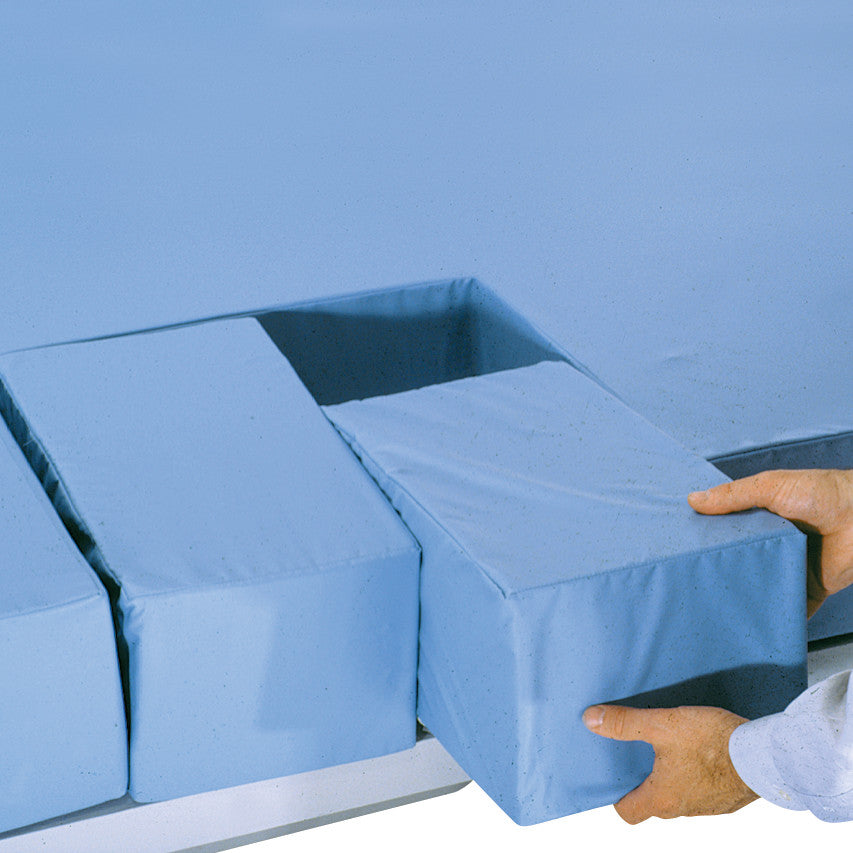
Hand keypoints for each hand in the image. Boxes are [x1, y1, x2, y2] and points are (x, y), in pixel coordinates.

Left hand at [582, 704, 756, 822]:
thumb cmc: (713, 743)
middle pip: (652, 802)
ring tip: (664, 745)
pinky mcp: (727, 797)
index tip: (612, 774)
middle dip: (641, 779)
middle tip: (634, 752)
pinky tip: (696, 749)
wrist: (766, 754)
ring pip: (678, 794)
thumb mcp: (662, 724)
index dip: (616, 796)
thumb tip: (591, 720)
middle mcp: (683, 810)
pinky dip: (693, 773)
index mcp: (663, 799)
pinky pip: (701, 789)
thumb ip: (625, 723)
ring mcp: (708, 806)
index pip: (628, 813)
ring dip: (669, 774)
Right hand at [689, 469, 852, 616]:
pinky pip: (786, 607)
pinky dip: (773, 616)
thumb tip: (694, 500)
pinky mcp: (805, 589)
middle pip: (739, 559)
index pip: (726, 529)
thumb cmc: (824, 493)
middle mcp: (772, 543)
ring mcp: (788, 567)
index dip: (706, 536)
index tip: (682, 546)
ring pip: (758, 585)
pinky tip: (751, 621)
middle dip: (720, 568)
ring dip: (742, 593)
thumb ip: (733, 495)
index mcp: (761, 516)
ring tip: (714, 603)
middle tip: (691, 578)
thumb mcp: (771, 486)